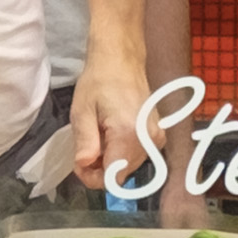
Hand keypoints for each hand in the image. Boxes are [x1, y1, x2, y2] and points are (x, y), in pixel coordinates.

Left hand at [64, 46, 155, 203]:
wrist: (122, 60)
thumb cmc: (99, 80)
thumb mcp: (82, 111)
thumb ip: (84, 142)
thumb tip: (84, 166)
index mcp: (129, 134)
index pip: (113, 177)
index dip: (92, 178)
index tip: (80, 162)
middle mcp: (148, 140)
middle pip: (121, 174)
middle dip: (100, 168)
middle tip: (86, 146)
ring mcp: (156, 138)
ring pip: (128, 167)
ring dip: (110, 160)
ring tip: (99, 135)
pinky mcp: (157, 135)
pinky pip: (137, 156)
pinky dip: (121, 152)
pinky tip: (111, 134)